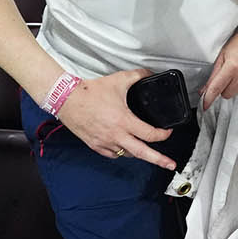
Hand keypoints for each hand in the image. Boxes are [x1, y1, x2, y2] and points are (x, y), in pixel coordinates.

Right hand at [54, 68, 176, 168]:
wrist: (67, 100)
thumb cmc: (90, 92)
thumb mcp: (120, 79)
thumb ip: (139, 76)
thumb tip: (149, 74)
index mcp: (124, 121)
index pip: (150, 134)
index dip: (163, 135)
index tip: (168, 132)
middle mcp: (115, 135)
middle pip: (142, 153)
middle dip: (159, 160)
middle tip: (170, 165)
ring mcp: (104, 142)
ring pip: (127, 154)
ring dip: (139, 153)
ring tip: (148, 151)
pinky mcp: (95, 145)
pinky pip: (112, 155)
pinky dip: (121, 152)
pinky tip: (126, 148)